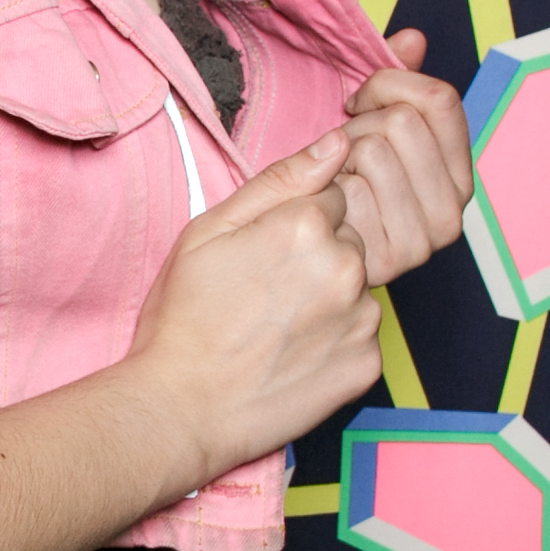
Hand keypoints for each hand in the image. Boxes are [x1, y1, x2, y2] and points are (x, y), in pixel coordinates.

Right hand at [129, 127, 383, 482]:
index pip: (330, 198)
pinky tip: (293, 354)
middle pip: (348, 241)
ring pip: (357, 288)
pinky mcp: (367, 364)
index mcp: (307, 224)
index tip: (262, 254)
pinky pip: (360, 335)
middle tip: (264, 293)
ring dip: (329, 299)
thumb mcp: (209, 231)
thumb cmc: (185, 318)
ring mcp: (361, 318)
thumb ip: (279, 180)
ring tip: (276, 327)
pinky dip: (334, 341)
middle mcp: (346, 266)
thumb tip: (337, 143)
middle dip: (317, 257)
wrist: (182, 408)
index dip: (292, 223)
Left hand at [338, 31, 472, 285]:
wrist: (281, 251)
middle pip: (402, 122)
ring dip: (337, 158)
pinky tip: (321, 210)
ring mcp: (424, 240)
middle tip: (337, 155)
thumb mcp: (358, 125)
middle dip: (357, 126)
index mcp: (456, 172)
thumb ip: (389, 80)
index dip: (387, 86)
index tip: (355, 103)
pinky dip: (324, 189)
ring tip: (330, 184)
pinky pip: (350, 188)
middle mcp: (452, 210)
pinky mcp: (388, 261)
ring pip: (374, 150)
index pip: (439, 98)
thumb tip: (412, 38)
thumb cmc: (321, 184)